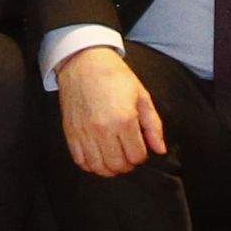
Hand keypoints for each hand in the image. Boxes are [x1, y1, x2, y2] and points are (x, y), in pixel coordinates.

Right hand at [55, 40, 163, 176]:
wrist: (84, 62)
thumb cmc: (115, 77)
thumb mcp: (141, 96)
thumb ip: (153, 125)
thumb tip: (160, 150)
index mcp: (124, 120)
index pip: (137, 156)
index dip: (142, 155)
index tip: (140, 147)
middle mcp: (103, 130)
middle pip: (118, 165)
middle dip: (128, 164)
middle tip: (128, 153)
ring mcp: (85, 133)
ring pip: (99, 168)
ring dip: (110, 168)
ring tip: (114, 157)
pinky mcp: (71, 133)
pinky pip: (80, 162)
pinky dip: (91, 164)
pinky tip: (98, 155)